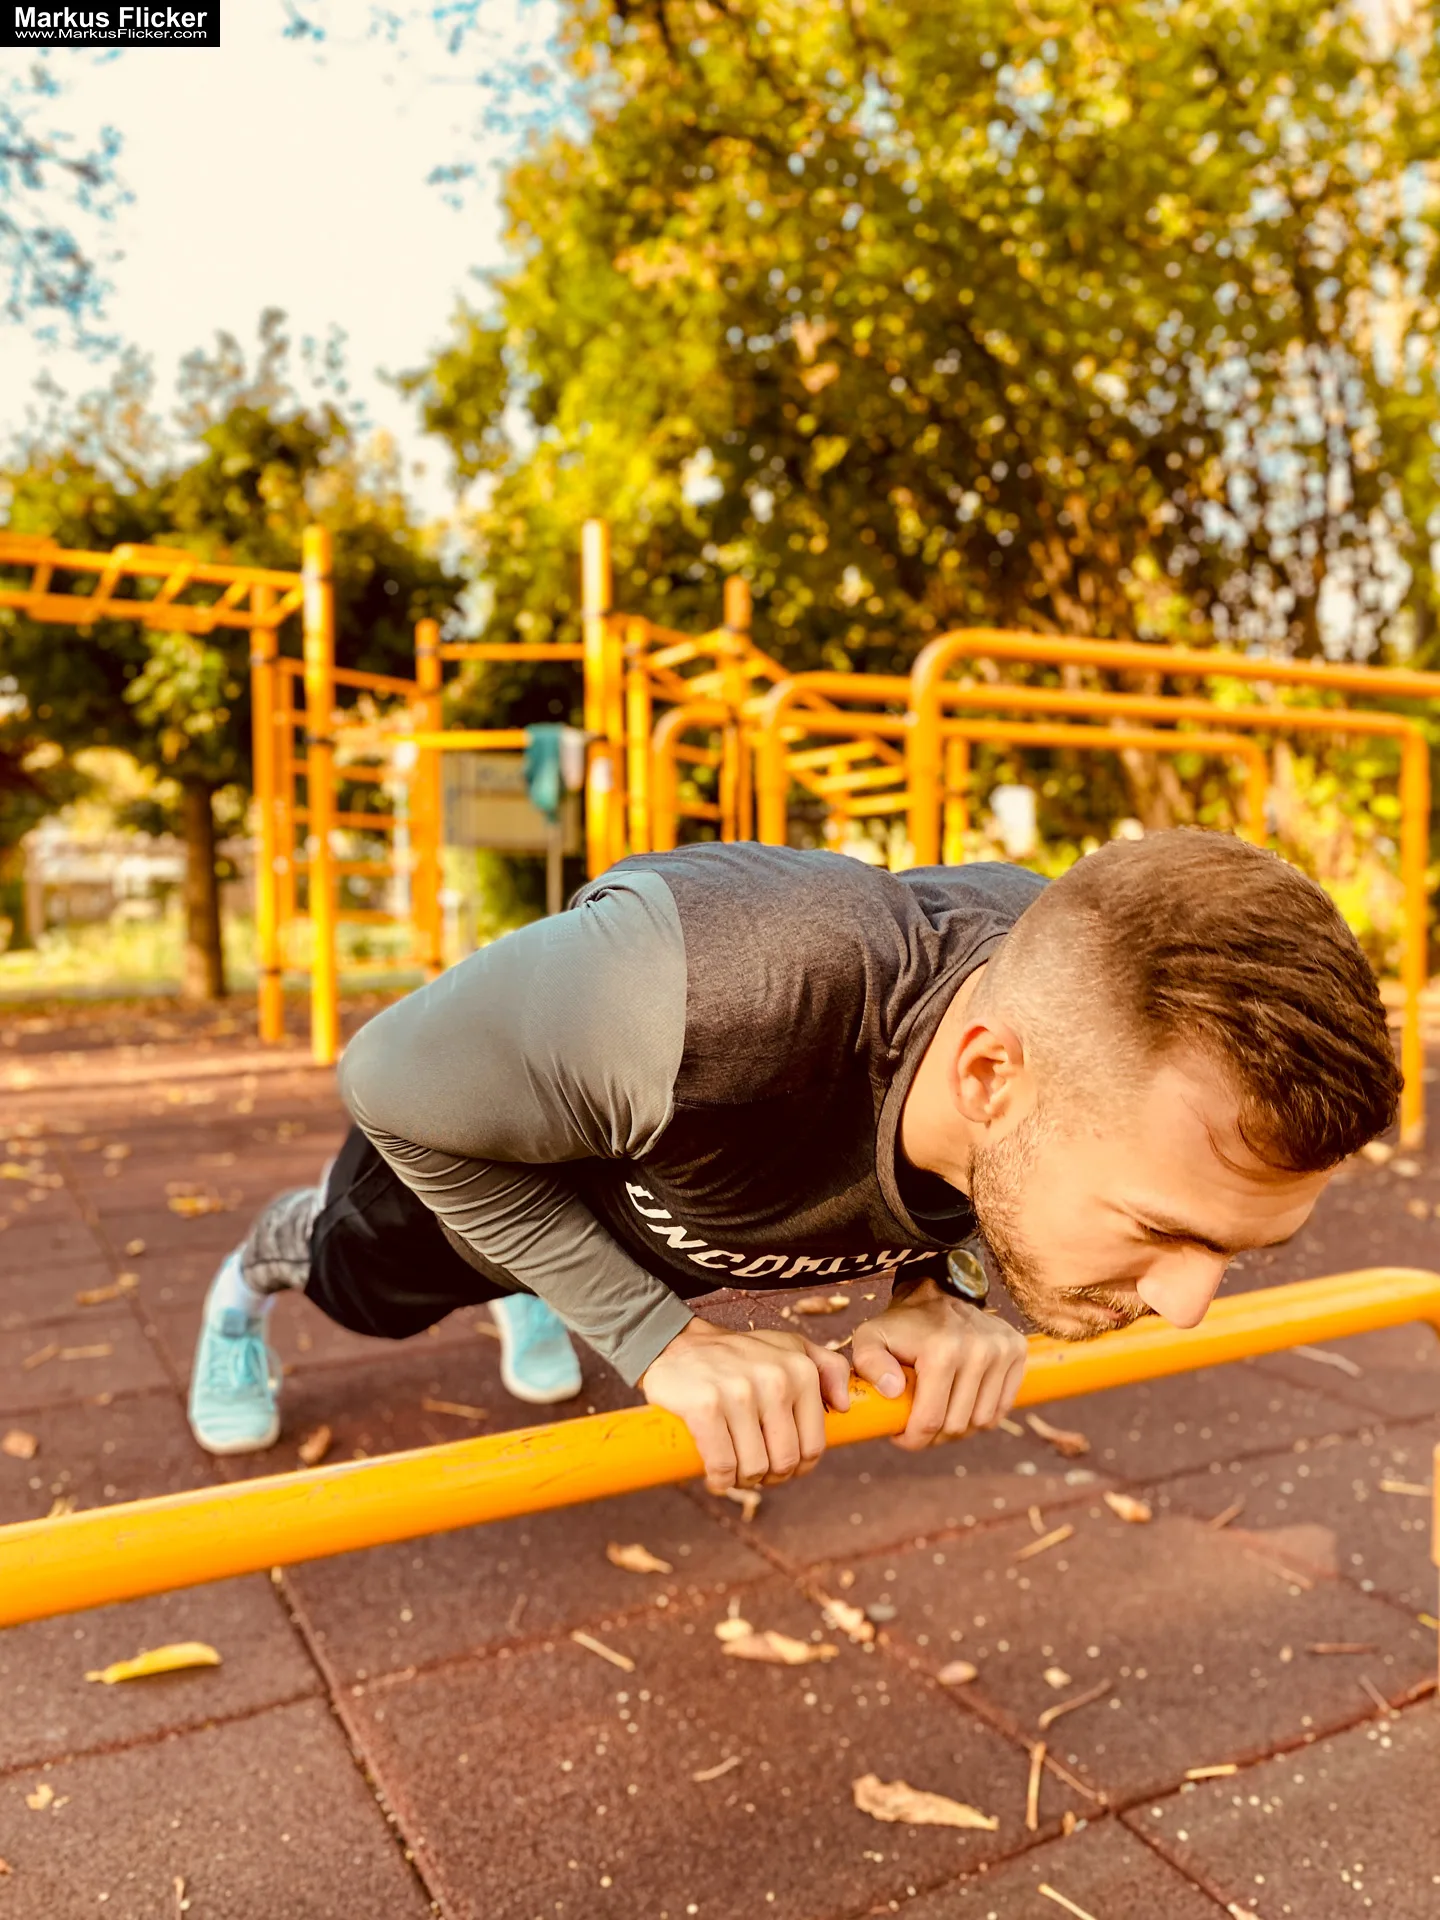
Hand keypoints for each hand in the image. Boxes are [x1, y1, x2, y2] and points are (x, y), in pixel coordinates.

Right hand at [638, 1318, 853, 1494]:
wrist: (677, 1343)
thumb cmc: (738, 1354)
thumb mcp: (789, 1347)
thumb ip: (828, 1368)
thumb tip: (844, 1407)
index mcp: (800, 1370)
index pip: (814, 1445)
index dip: (798, 1467)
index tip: (779, 1464)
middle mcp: (774, 1379)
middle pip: (785, 1461)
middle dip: (770, 1476)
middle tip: (753, 1468)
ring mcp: (738, 1393)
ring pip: (754, 1469)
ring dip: (743, 1480)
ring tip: (733, 1468)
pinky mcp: (705, 1408)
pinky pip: (722, 1466)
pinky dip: (719, 1480)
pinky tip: (715, 1474)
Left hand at [851, 1277, 1027, 1450]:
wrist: (937, 1291)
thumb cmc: (901, 1324)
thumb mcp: (870, 1337)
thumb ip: (868, 1363)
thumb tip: (893, 1391)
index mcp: (941, 1350)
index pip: (931, 1420)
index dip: (913, 1439)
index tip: (900, 1437)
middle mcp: (979, 1350)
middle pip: (958, 1426)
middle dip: (934, 1436)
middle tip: (918, 1425)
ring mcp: (1002, 1350)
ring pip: (983, 1422)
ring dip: (960, 1428)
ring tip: (940, 1413)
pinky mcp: (1017, 1350)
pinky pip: (1002, 1408)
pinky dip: (982, 1415)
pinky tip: (962, 1403)